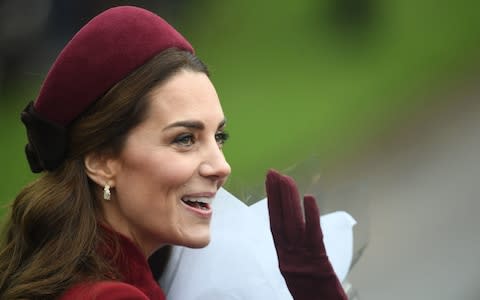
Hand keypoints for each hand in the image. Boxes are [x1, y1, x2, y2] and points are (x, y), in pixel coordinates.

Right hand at [265, 169, 346, 299]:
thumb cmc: (312, 297)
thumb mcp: (300, 275)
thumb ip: (297, 256)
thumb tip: (297, 233)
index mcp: (285, 258)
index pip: (276, 224)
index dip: (272, 202)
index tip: (270, 183)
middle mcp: (290, 256)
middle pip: (283, 220)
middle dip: (277, 194)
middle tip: (274, 172)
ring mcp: (302, 259)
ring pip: (294, 224)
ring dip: (289, 199)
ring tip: (285, 178)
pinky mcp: (319, 263)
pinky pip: (314, 236)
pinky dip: (311, 217)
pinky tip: (309, 199)